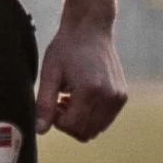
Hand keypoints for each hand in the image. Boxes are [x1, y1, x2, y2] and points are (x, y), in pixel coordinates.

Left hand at [35, 16, 126, 141]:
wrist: (90, 29)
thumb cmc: (67, 48)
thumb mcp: (50, 74)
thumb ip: (44, 104)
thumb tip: (39, 130)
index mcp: (91, 90)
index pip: (73, 126)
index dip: (57, 121)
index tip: (52, 104)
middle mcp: (110, 96)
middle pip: (86, 132)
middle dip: (68, 123)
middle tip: (59, 102)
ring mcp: (119, 97)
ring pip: (96, 129)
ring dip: (80, 121)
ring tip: (69, 98)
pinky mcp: (122, 96)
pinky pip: (104, 120)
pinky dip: (91, 116)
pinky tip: (81, 97)